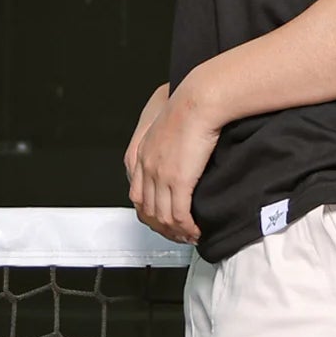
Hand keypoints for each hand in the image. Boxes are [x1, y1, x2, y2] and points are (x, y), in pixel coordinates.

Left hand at [127, 77, 219, 242]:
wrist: (199, 100)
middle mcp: (146, 167)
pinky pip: (178, 214)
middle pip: (147, 210)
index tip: (162, 220)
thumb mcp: (170, 126)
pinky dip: (186, 227)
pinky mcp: (178, 179)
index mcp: (142, 154)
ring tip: (188, 235)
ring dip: (175, 231)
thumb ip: (168, 144)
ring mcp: (160, 175)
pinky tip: (194, 230)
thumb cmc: (191, 107)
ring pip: (162, 216)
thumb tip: (179, 157)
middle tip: (176, 234)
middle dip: (162, 228)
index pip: (137, 194)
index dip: (149, 212)